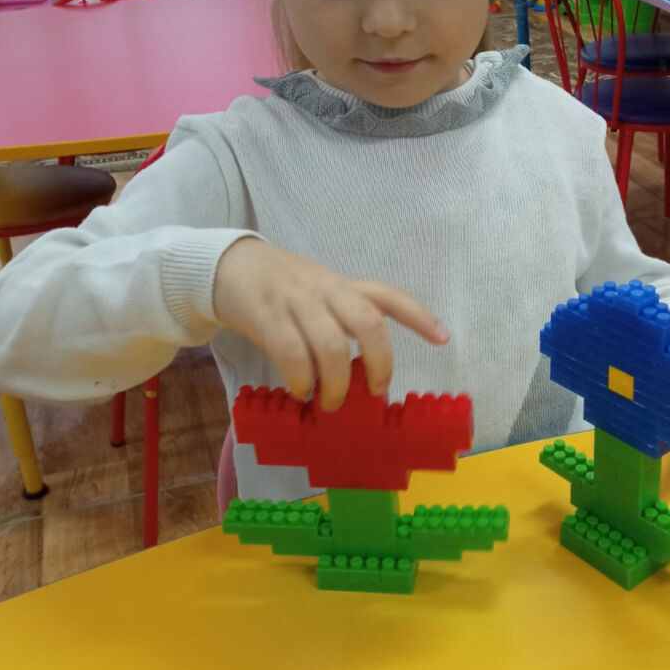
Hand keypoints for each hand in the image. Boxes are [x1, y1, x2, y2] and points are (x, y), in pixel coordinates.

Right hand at [213, 238, 448, 407]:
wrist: (226, 266)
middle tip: (374, 392)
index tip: (443, 338)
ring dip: (334, 383)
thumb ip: (340, 321)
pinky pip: (292, 352)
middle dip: (379, 363)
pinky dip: (300, 379)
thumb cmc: (278, 288)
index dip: (419, 316)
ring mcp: (297, 301)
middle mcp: (326, 290)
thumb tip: (359, 372)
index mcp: (342, 286)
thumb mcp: (318, 293)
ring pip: (331, 344)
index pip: (388, 296)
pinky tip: (300, 392)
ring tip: (328, 403)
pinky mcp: (267, 316)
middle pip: (368, 322)